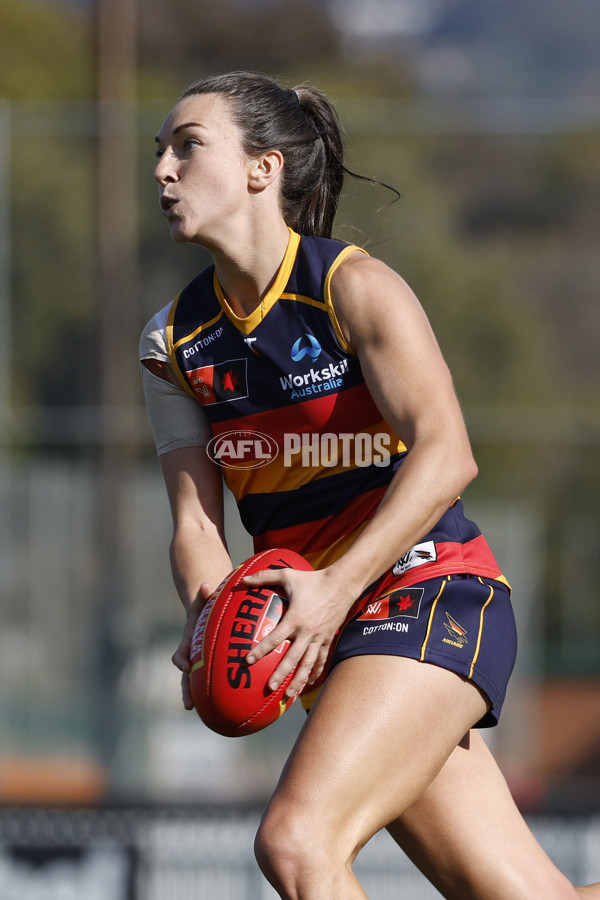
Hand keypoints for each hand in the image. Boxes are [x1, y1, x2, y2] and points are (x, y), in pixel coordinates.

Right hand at [172, 582, 212, 709]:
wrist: (208, 611)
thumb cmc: (208, 605)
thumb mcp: (206, 599)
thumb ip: (205, 595)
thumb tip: (206, 585)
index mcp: (189, 642)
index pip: (181, 654)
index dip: (181, 660)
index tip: (185, 666)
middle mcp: (193, 655)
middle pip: (187, 676)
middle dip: (187, 690)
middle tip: (188, 705)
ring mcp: (201, 662)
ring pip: (200, 683)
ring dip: (201, 698)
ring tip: (209, 715)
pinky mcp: (212, 665)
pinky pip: (216, 679)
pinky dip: (222, 691)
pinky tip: (236, 704)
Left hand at [243, 566, 351, 698]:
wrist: (343, 584)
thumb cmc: (313, 579)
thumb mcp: (288, 574)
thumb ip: (265, 576)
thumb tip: (244, 578)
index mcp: (295, 618)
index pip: (275, 638)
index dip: (260, 650)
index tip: (248, 661)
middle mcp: (308, 632)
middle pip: (292, 658)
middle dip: (280, 674)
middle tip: (269, 687)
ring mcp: (320, 637)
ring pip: (308, 664)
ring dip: (299, 680)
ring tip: (289, 694)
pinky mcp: (329, 639)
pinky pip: (321, 659)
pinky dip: (315, 672)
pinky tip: (308, 683)